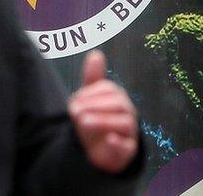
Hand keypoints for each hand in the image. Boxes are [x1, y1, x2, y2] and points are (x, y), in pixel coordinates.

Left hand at [68, 50, 138, 173]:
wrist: (98, 148)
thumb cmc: (94, 118)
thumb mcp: (89, 98)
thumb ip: (92, 77)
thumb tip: (96, 53)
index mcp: (116, 96)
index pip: (108, 89)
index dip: (90, 94)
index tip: (74, 101)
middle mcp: (127, 112)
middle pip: (117, 104)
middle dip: (95, 106)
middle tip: (75, 111)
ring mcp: (129, 131)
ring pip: (124, 123)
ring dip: (103, 121)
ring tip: (84, 122)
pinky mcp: (128, 150)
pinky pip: (127, 146)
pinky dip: (118, 143)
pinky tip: (109, 139)